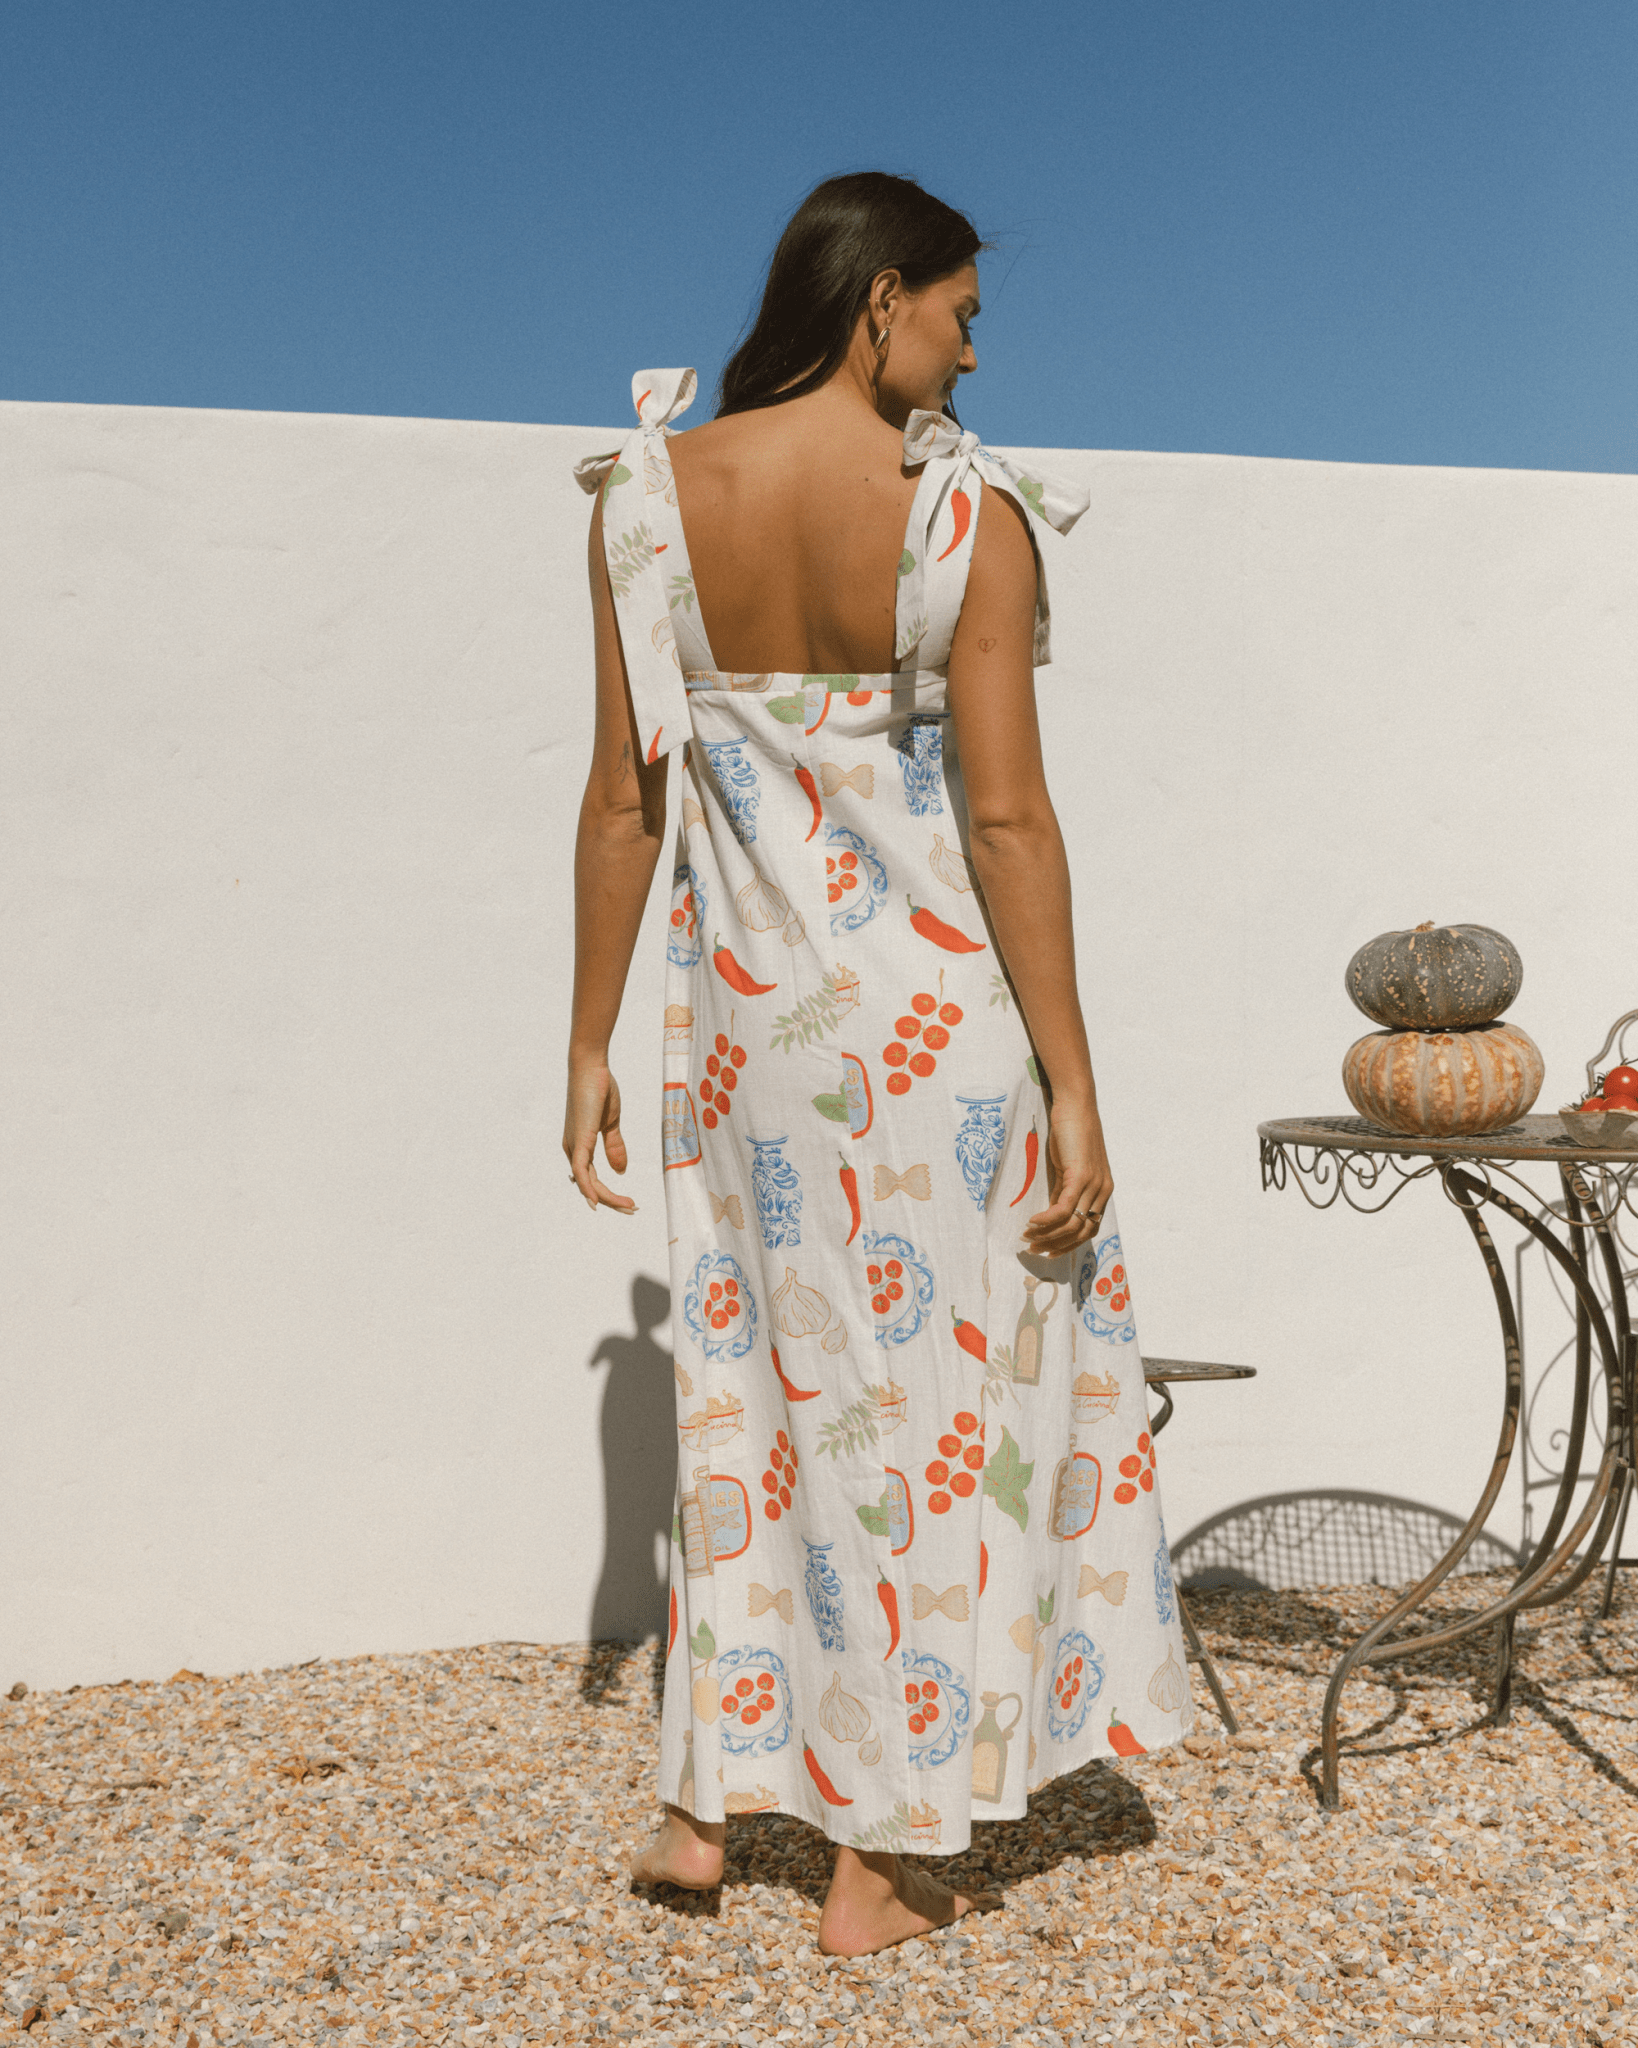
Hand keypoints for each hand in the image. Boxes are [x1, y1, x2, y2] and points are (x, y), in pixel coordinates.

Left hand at [563, 1058, 636, 1213]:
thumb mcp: (610, 1123)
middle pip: (590, 1186)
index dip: (609, 1193)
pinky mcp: (579, 1141)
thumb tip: (620, 1171)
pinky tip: (597, 1202)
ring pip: (587, 1184)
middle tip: (631, 1209)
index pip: (592, 1178)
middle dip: (611, 1201)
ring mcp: (574, 1147)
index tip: (630, 1200)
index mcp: (580, 1145)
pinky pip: (582, 1172)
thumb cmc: (600, 1090)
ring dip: (607, 1198)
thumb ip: (614, 1146)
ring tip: (628, 1205)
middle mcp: (573, 1150)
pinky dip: (588, 1189)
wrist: (591, 1068)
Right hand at [1021, 1098, 1111, 1258]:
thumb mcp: (1069, 1166)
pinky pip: (1062, 1209)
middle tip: (1034, 1249)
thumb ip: (1065, 1189)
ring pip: (1072, 1225)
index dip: (1069, 1244)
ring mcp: (1093, 1185)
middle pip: (1082, 1232)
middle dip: (1056, 1245)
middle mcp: (1103, 1191)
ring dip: (1047, 1235)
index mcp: (1103, 1190)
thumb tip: (1053, 1213)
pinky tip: (1031, 1222)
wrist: (1076, 1105)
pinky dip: (1046, 1221)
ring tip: (1027, 1237)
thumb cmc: (1071, 1131)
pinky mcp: (1080, 1177)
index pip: (1090, 1229)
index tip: (1048, 1250)